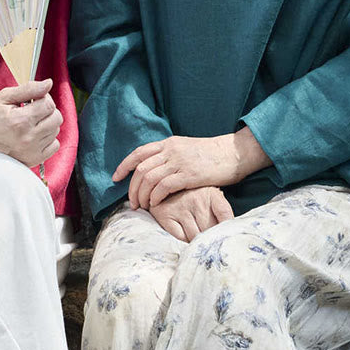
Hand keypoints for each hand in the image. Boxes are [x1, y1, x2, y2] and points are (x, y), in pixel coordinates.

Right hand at [0, 79, 62, 166]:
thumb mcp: (4, 96)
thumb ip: (29, 89)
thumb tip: (48, 83)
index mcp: (20, 121)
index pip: (49, 105)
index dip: (44, 98)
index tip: (34, 99)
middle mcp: (27, 139)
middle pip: (57, 118)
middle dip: (47, 110)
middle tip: (32, 109)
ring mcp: (31, 151)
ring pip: (56, 131)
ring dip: (47, 123)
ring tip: (30, 121)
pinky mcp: (32, 159)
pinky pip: (54, 146)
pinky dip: (48, 138)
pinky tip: (34, 133)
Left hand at [113, 128, 271, 208]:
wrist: (234, 153)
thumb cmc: (211, 156)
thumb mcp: (186, 149)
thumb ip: (170, 156)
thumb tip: (154, 170)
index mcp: (168, 143)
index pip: (138, 153)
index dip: (124, 166)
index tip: (116, 178)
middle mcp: (171, 150)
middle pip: (140, 168)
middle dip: (131, 188)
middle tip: (132, 202)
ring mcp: (179, 161)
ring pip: (148, 178)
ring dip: (141, 195)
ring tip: (142, 207)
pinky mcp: (189, 174)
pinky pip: (164, 186)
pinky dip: (156, 197)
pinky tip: (156, 205)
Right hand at [150, 186, 233, 241]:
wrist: (162, 184)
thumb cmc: (192, 195)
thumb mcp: (210, 196)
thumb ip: (221, 211)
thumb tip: (230, 233)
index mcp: (211, 194)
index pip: (224, 213)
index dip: (227, 229)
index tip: (229, 239)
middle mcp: (196, 199)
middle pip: (210, 230)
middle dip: (211, 238)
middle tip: (211, 241)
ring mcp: (180, 207)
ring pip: (194, 236)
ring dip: (197, 241)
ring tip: (198, 238)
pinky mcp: (165, 215)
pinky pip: (179, 237)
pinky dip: (183, 240)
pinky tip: (185, 234)